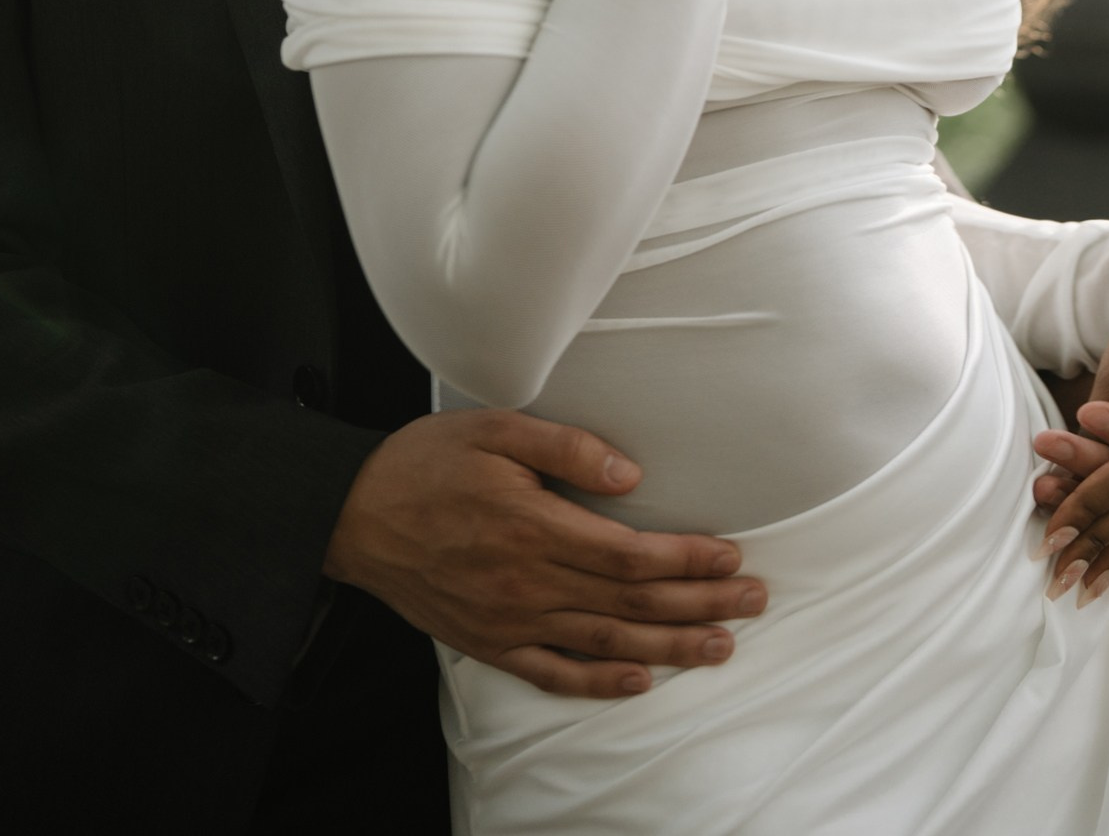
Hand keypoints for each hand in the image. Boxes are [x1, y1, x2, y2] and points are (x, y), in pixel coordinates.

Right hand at [325, 407, 766, 697]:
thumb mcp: (496, 428)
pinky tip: (638, 681)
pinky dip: (599, 681)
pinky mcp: (489, 643)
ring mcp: (508, 621)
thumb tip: (631, 476)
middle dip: (698, 604)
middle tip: (752, 603)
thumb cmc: (428, 462)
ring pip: (603, 641)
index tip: (730, 557)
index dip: (686, 558)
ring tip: (718, 646)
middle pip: (629, 601)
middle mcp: (527, 583)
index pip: (629, 554)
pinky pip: (552, 672)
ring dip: (666, 646)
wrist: (355, 515)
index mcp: (533, 526)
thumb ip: (568, 448)